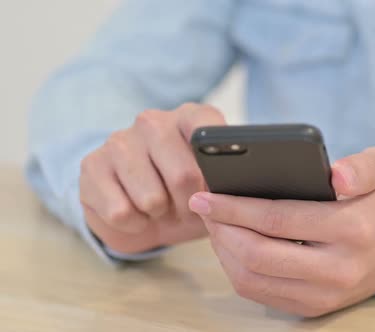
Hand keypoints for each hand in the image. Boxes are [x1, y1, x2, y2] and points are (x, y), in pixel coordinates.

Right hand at [80, 103, 225, 253]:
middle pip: (184, 175)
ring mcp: (119, 141)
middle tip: (188, 208)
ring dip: (161, 216)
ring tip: (162, 209)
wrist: (144, 216)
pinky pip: (121, 212)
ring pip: (151, 198)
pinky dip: (135, 225)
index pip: (209, 132)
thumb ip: (229, 177)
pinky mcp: (91, 165)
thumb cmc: (188, 197)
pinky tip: (137, 214)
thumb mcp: (216, 187)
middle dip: (190, 206)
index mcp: (190, 117)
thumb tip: (234, 184)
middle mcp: (153, 121)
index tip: (216, 188)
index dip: (215, 173)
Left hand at [189, 147, 374, 316]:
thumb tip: (337, 175)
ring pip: (253, 279)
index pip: (279, 219)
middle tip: (202, 206)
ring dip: (223, 251)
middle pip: (259, 254)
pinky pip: (260, 294)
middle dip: (221, 229)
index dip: (236, 207)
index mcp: (354, 229)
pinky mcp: (313, 307)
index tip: (206, 194)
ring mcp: (325, 294)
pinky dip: (236, 269)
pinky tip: (230, 245)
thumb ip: (365, 166)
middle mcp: (338, 269)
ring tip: (213, 224)